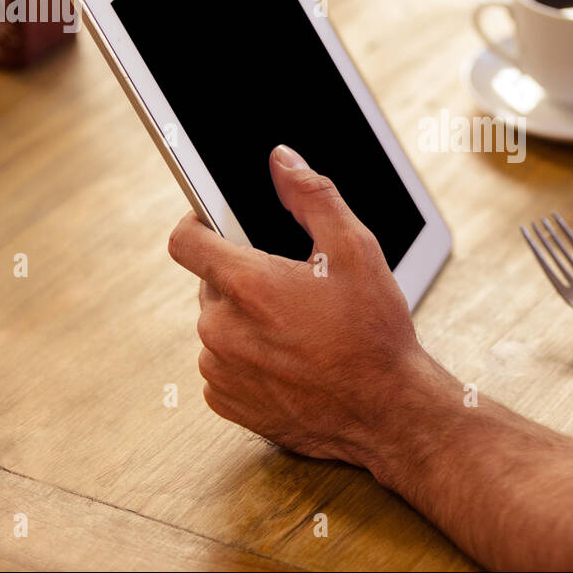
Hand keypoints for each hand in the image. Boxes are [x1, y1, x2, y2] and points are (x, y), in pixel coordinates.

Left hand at [167, 144, 438, 468]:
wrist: (387, 412)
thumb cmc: (374, 334)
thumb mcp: (356, 250)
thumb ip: (312, 196)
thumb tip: (282, 160)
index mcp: (248, 284)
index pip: (185, 240)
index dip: (199, 224)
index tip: (217, 225)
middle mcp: (223, 328)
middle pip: (211, 284)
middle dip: (244, 279)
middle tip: (293, 289)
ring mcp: (221, 369)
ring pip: (218, 326)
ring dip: (246, 322)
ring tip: (298, 330)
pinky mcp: (227, 402)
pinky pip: (222, 365)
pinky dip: (247, 359)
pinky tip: (289, 361)